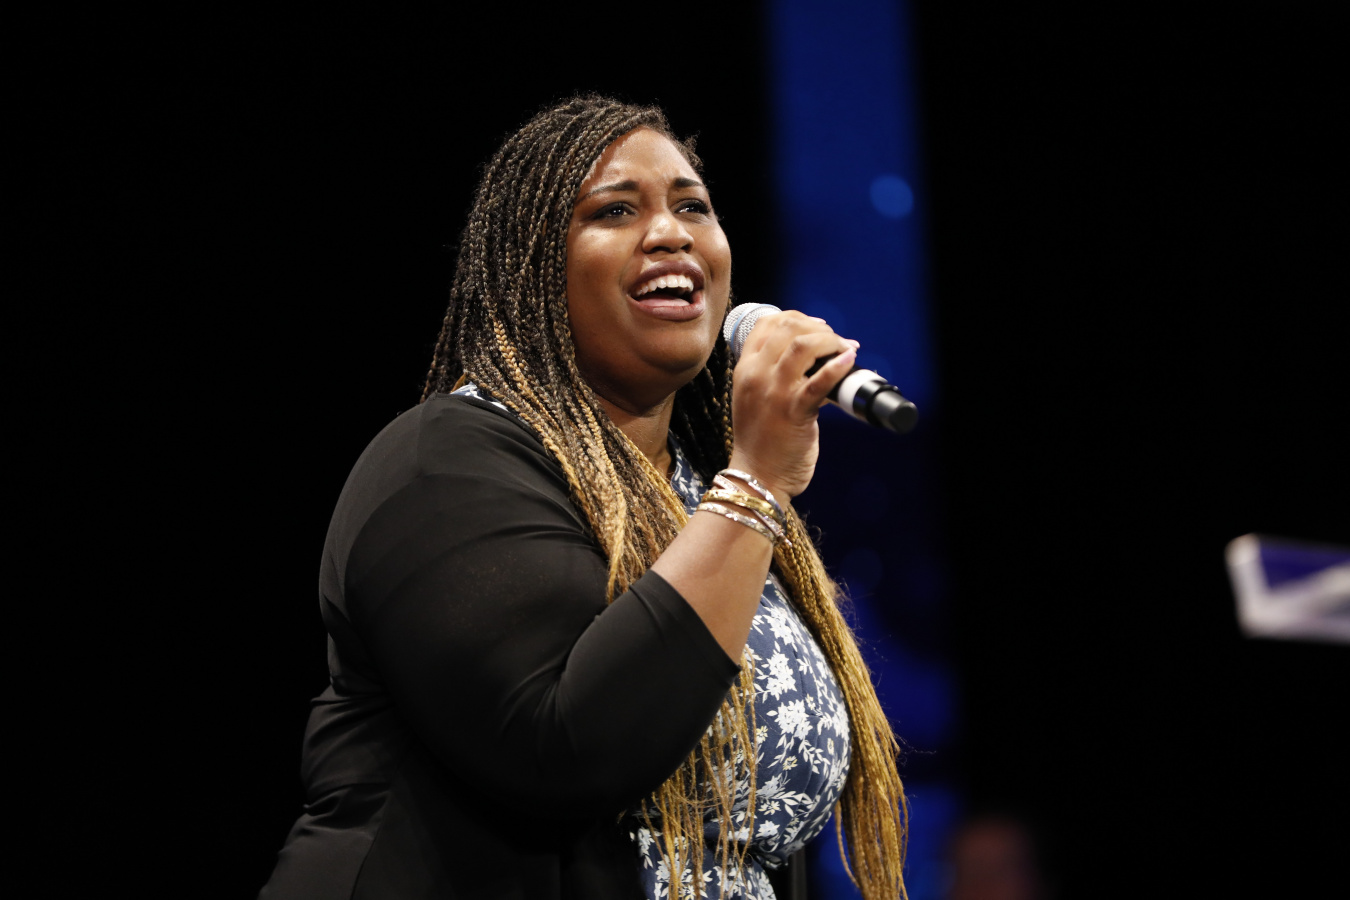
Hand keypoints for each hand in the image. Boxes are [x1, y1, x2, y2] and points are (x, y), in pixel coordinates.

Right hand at [726, 311, 857, 498]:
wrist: (757, 477)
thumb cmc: (762, 441)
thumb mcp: (756, 399)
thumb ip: (774, 376)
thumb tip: (815, 358)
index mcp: (745, 369)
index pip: (766, 323)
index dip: (796, 317)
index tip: (818, 326)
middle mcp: (756, 375)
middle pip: (787, 328)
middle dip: (819, 328)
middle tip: (837, 341)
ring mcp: (773, 393)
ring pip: (802, 345)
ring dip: (830, 341)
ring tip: (846, 349)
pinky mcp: (793, 412)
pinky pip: (818, 382)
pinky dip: (838, 367)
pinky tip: (850, 360)